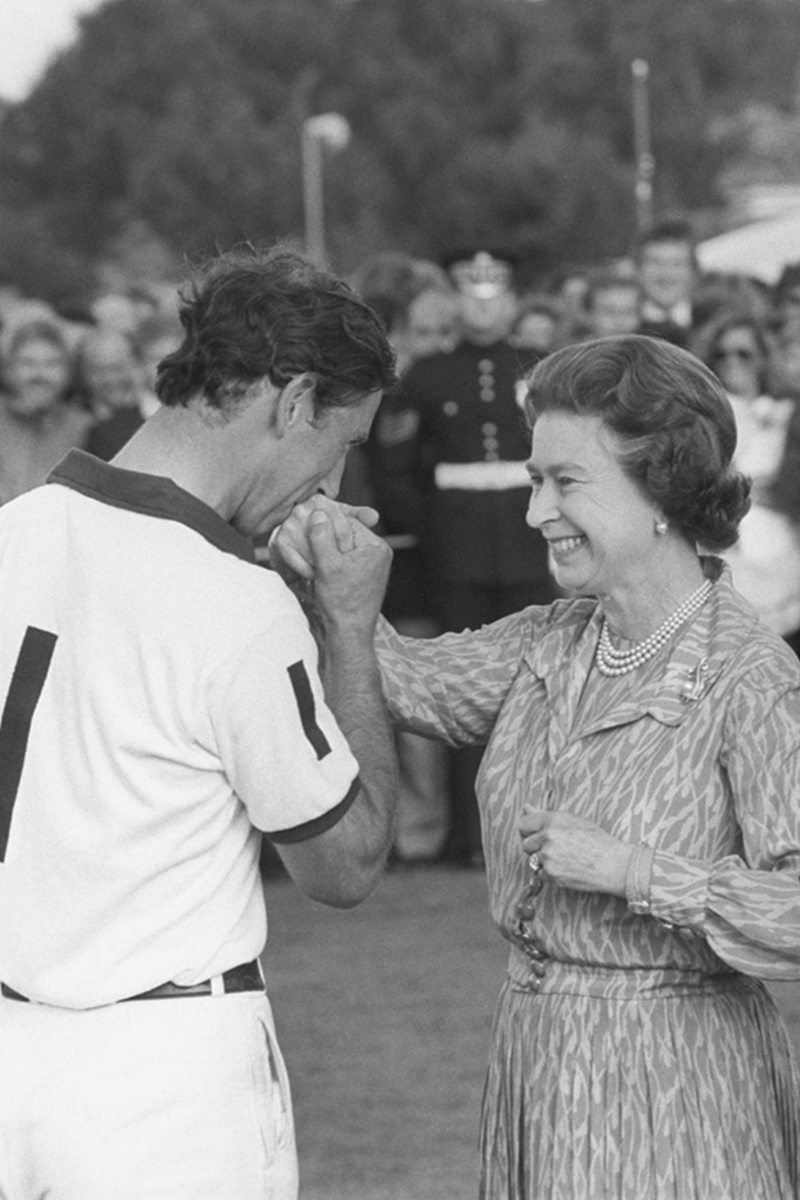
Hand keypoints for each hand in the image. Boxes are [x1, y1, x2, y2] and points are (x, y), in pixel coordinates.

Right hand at [274, 497, 390, 634]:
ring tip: (312, 556)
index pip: (348, 522)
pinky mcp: (364, 576)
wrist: (350, 632)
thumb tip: (318, 514)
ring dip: (327, 550)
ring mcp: (373, 566)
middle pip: (347, 534)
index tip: (307, 521)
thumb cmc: (341, 603)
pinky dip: (332, 561)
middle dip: (327, 536)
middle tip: (307, 537)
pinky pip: (345, 560)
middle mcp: (379, 554)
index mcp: (376, 548)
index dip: (326, 522)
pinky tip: (319, 567)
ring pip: (344, 547)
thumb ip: (322, 537)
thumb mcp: (327, 566)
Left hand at [519, 807, 632, 897]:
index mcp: (552, 820)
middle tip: (554, 850)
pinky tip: (565, 869)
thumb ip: (545, 815)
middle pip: (525, 844)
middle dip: (535, 848)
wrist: (613, 864)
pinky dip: (549, 874)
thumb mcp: (573, 820)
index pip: (523, 824)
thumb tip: (525, 807)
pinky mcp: (552, 874)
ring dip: (543, 862)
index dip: (528, 831)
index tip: (534, 836)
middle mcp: (547, 837)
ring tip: (563, 859)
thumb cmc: (597, 840)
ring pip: (532, 860)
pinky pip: (540, 875)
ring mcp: (548, 856)